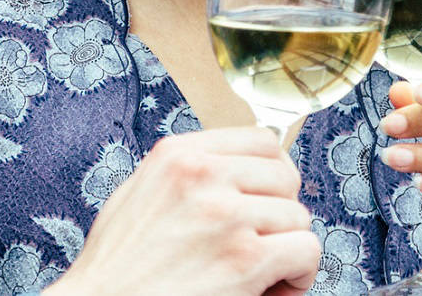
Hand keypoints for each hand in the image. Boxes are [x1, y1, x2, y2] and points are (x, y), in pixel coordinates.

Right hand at [46, 127, 320, 295]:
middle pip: (285, 177)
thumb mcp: (140, 196)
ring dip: (288, 248)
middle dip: (282, 212)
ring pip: (297, 217)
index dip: (273, 174)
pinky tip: (275, 287)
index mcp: (177, 155)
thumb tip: (234, 171)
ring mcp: (225, 214)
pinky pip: (305, 251)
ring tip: (264, 272)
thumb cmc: (116, 268)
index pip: (261, 140)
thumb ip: (185, 175)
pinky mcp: (244, 259)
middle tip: (265, 242)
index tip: (267, 199)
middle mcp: (202, 175)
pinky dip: (299, 274)